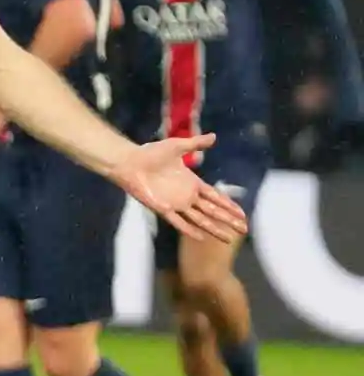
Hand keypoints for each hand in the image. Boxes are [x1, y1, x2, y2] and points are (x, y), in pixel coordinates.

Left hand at [110, 133, 247, 242]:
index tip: (242, 214)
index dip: (228, 205)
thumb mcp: (177, 146)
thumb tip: (214, 136)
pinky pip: (178, 222)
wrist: (131, 162)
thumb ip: (196, 144)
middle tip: (244, 230)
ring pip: (200, 219)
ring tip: (228, 239)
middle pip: (212, 211)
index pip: (215, 196)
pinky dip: (190, 230)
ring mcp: (176, 203)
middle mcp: (186, 195)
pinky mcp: (163, 208)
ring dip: (214, 229)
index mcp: (191, 182)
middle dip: (228, 220)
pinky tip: (202, 238)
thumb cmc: (151, 153)